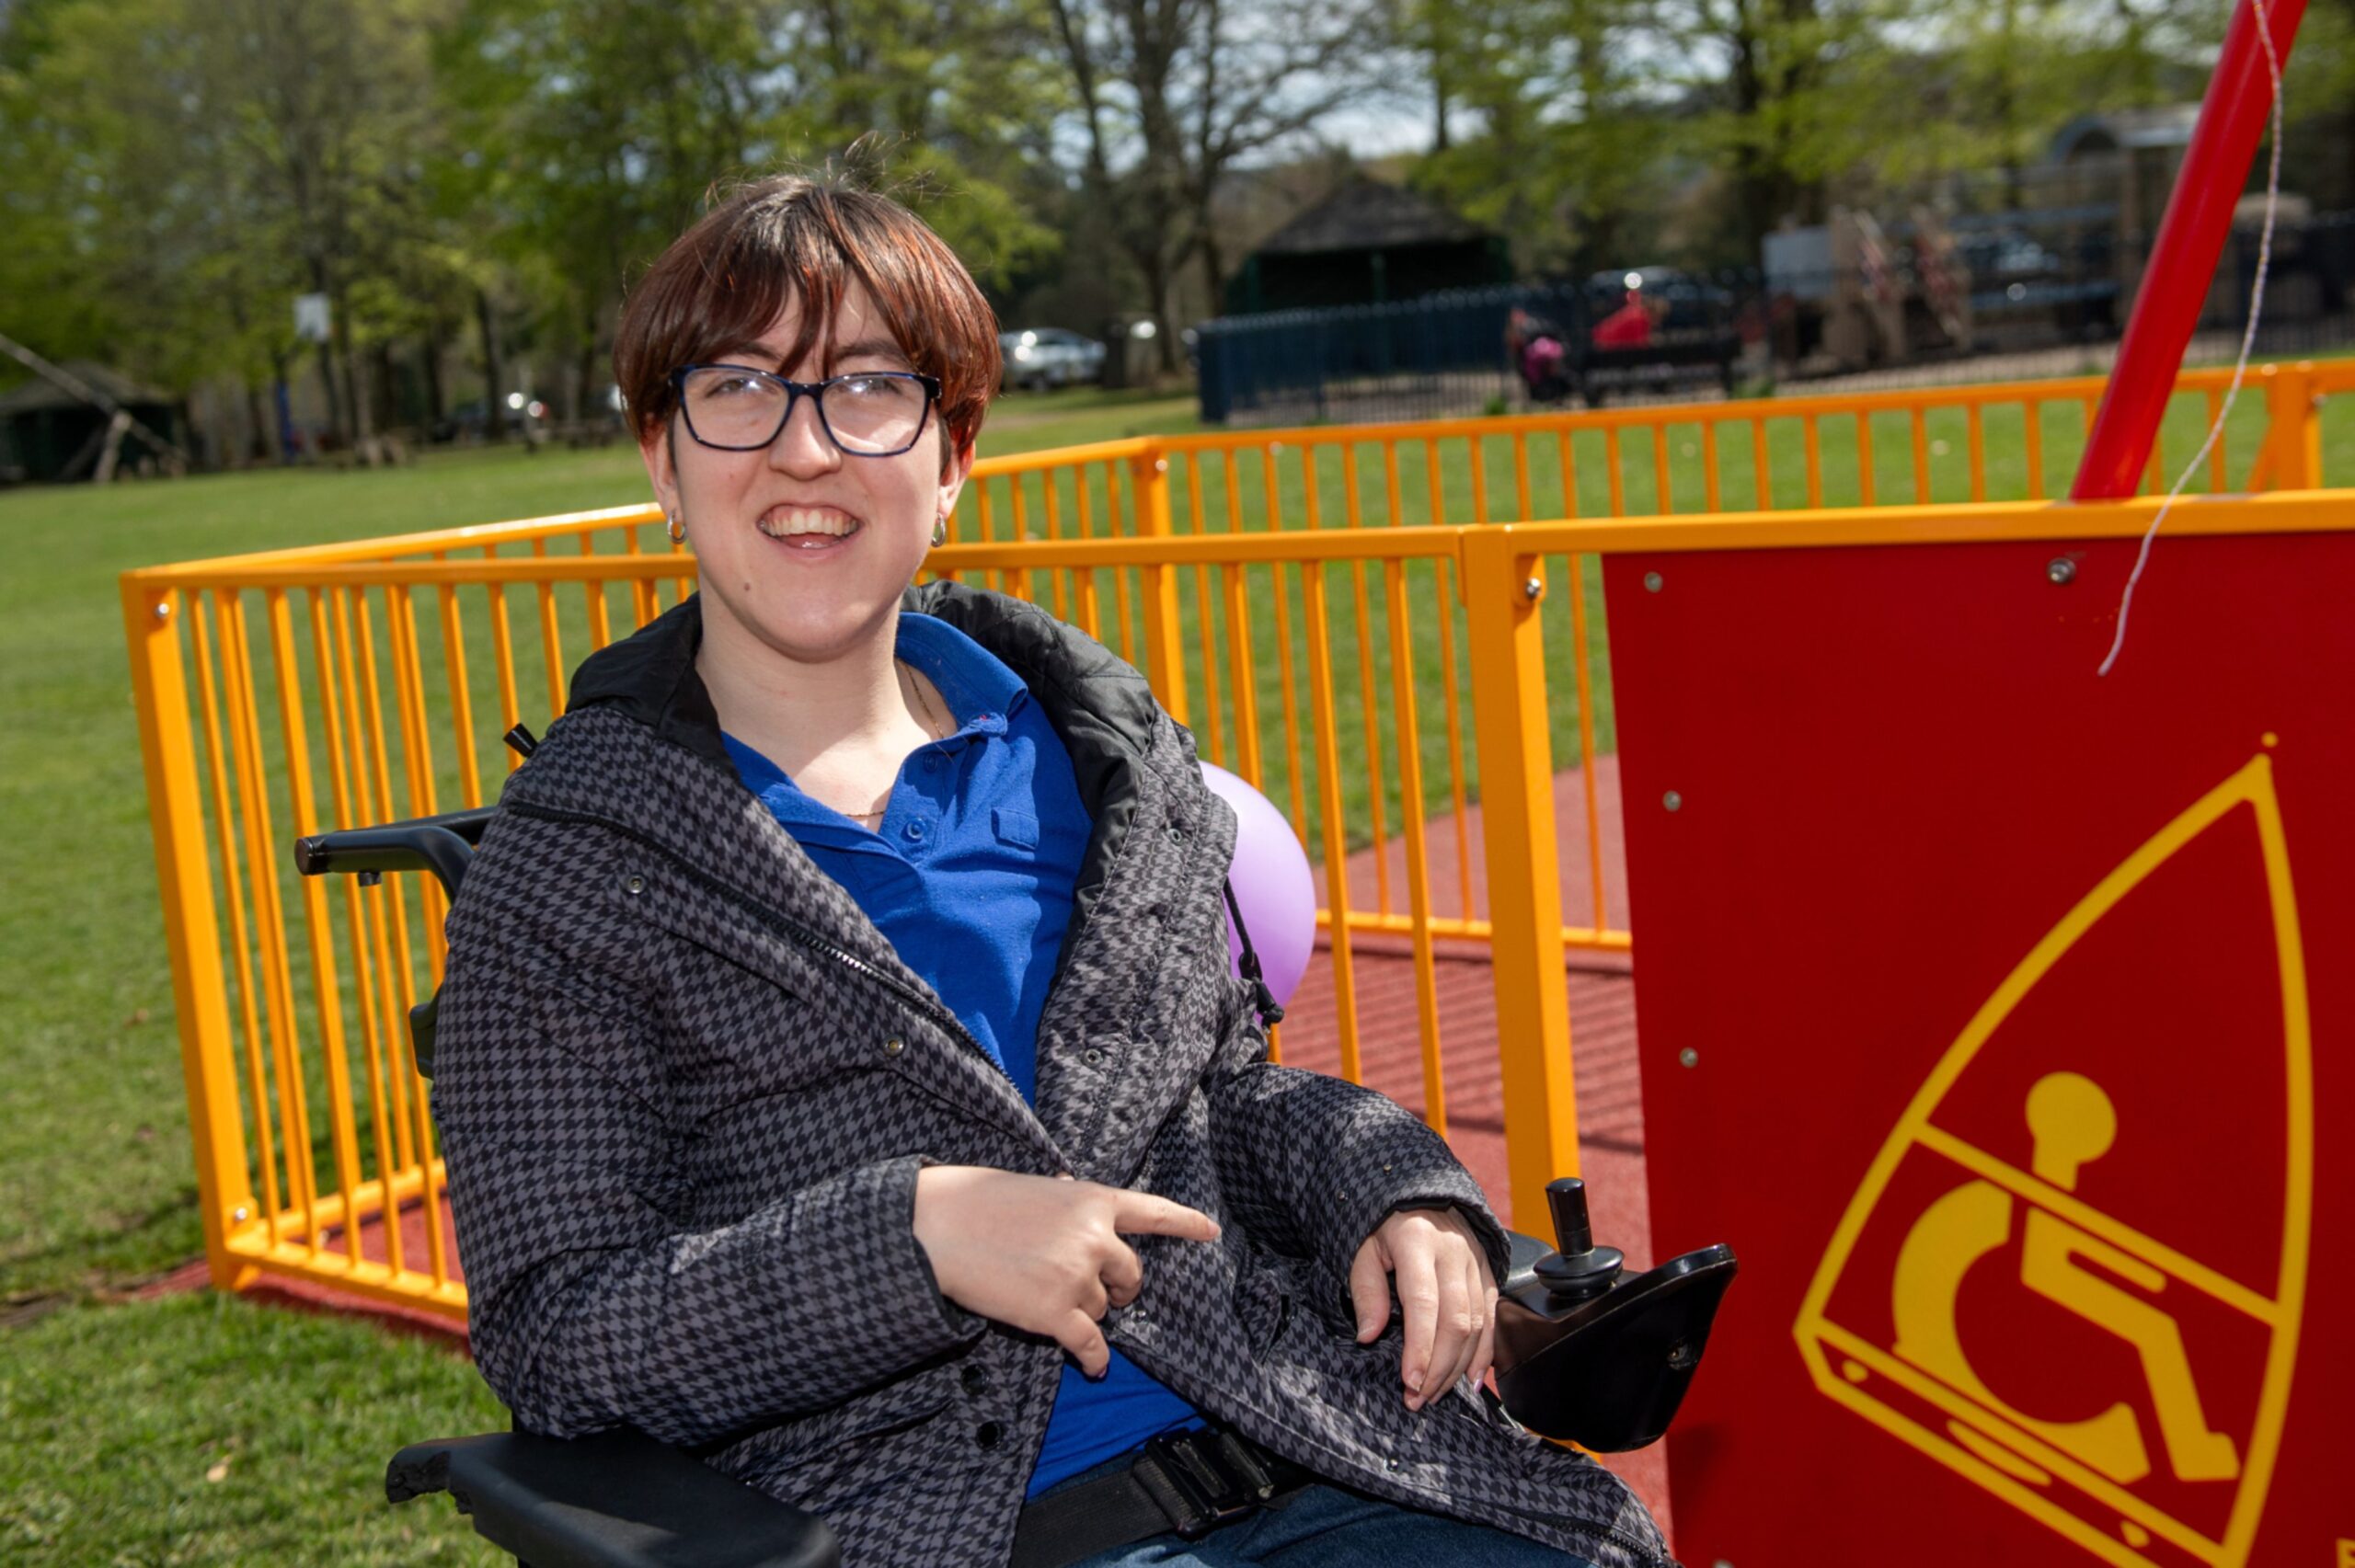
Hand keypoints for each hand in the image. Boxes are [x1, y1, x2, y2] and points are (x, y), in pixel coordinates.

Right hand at [912, 1167, 1219, 1376]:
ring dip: (1084, 1312)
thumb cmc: (978, 1201)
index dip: (1185, 1223)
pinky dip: (1093, 1358)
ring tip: (1045, 1298)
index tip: (1211, 1232)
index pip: (1152, 1212)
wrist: (937, 1227)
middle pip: (1130, 1276)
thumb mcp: (1035, 1187)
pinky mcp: (1054, 1314)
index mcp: (1092, 1200)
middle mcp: (1094, 1238)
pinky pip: (1089, 1344)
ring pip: (1103, 1310)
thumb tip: (1078, 1202)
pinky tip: (1091, 1366)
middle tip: (1096, 1289)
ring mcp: (1077, 1277)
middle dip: (1119, 1288)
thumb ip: (1067, 1203)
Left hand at [1348, 1207, 1496, 1410]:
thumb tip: (1368, 1336)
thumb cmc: (1384, 1224)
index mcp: (1418, 1242)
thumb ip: (1366, 1291)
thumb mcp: (1362, 1248)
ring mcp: (1476, 1262)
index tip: (1409, 1382)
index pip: (1424, 1303)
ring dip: (1458, 1367)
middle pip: (1456, 1321)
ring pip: (1477, 1324)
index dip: (1420, 1348)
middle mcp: (1454, 1252)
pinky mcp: (1490, 1272)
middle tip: (1418, 1398)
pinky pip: (1493, 1318)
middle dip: (1439, 1368)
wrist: (1419, 1192)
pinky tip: (1471, 1378)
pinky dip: (1484, 1353)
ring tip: (1435, 1393)